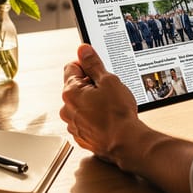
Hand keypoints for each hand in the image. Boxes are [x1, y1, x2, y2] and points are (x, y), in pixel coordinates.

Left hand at [60, 44, 143, 164]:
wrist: (125, 143)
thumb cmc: (118, 114)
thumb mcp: (109, 81)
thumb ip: (94, 64)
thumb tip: (83, 50)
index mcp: (70, 92)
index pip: (72, 67)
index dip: (87, 65)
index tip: (98, 69)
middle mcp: (66, 108)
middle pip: (76, 86)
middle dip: (91, 85)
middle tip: (109, 89)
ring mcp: (73, 124)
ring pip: (81, 104)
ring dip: (92, 102)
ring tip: (110, 106)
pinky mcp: (81, 136)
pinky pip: (85, 120)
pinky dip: (94, 117)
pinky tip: (108, 118)